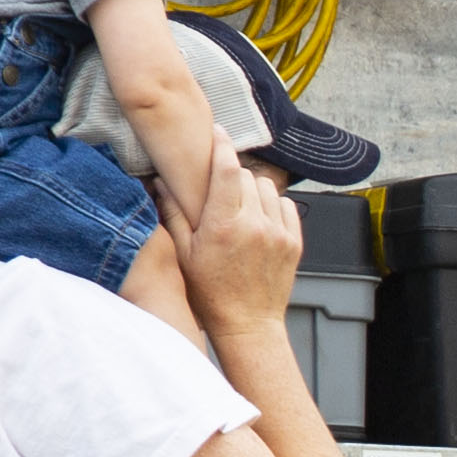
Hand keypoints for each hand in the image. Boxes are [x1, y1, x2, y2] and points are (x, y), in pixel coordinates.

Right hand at [165, 150, 305, 342]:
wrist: (248, 324)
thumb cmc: (211, 293)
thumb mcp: (183, 254)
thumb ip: (173, 214)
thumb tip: (162, 182)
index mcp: (224, 224)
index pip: (228, 170)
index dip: (222, 146)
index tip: (218, 132)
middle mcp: (255, 225)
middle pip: (248, 176)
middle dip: (233, 174)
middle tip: (220, 186)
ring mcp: (278, 234)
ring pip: (269, 189)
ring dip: (253, 190)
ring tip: (239, 207)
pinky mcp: (294, 243)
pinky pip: (287, 206)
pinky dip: (273, 205)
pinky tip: (258, 218)